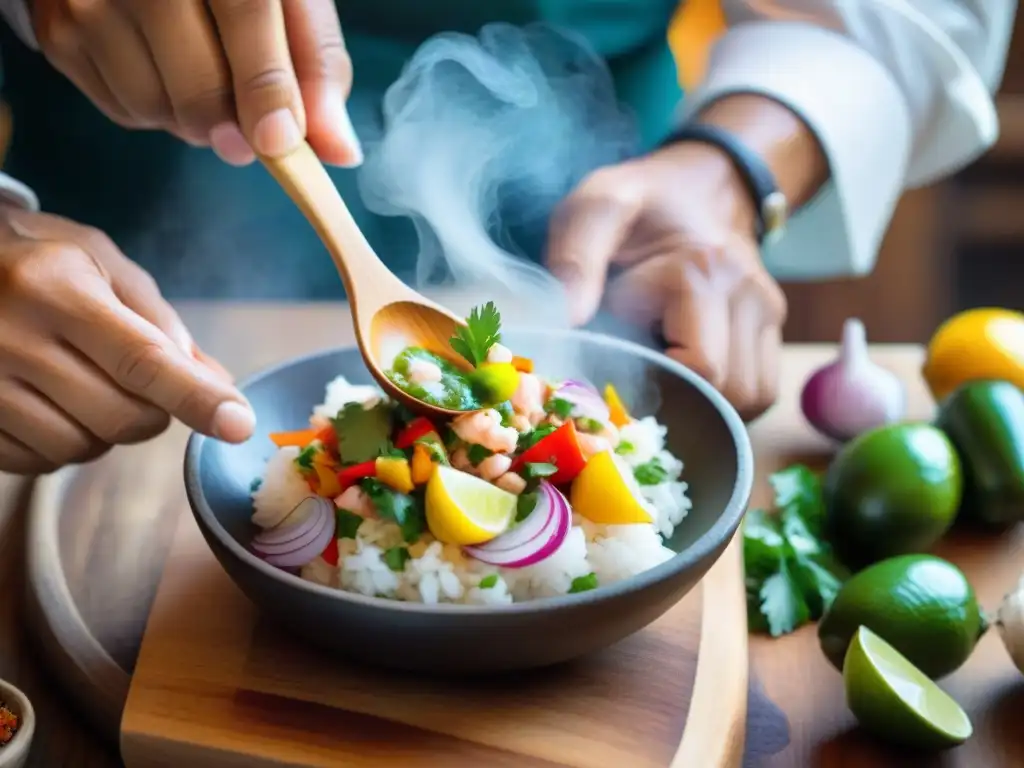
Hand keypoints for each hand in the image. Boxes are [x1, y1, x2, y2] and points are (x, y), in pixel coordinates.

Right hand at [0, 205, 253, 473]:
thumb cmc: (37, 258)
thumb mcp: (101, 264)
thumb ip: (161, 323)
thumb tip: (217, 385)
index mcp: (56, 288)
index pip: (142, 359)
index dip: (196, 398)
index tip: (239, 424)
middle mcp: (12, 338)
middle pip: (121, 417)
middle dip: (151, 411)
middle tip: (135, 380)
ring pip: (81, 448)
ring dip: (103, 430)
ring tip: (80, 382)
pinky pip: (36, 463)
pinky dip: (60, 444)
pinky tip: (48, 403)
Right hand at [31, 0, 360, 165]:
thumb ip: (317, 66)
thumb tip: (342, 150)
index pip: (246, 10)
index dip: (266, 84)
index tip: (280, 141)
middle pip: (197, 81)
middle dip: (234, 126)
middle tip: (251, 136)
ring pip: (157, 107)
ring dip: (197, 124)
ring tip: (206, 83)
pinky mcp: (59, 29)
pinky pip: (123, 110)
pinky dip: (157, 113)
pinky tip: (166, 74)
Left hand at [547, 143, 786, 419]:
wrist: (702, 183)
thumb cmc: (639, 202)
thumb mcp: (595, 210)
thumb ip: (576, 258)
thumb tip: (567, 321)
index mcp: (702, 271)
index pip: (700, 366)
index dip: (655, 375)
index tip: (621, 349)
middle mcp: (747, 294)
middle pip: (727, 390)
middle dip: (678, 392)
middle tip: (640, 361)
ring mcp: (768, 313)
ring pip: (750, 397)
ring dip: (705, 398)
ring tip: (665, 361)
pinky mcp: (773, 327)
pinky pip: (761, 390)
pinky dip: (726, 396)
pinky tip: (690, 369)